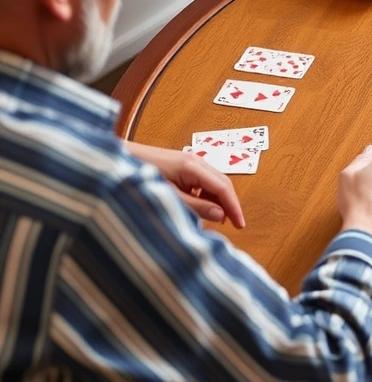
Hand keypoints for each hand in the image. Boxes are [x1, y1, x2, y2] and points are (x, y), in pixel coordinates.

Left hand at [123, 141, 244, 227]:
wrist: (117, 160)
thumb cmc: (138, 176)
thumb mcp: (168, 196)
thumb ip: (195, 206)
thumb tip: (221, 215)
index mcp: (193, 166)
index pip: (223, 187)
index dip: (234, 207)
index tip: (240, 224)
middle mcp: (196, 160)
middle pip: (222, 183)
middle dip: (229, 204)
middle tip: (234, 224)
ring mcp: (190, 161)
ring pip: (213, 182)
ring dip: (217, 200)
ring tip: (214, 219)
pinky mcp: (183, 165)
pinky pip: (202, 181)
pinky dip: (205, 196)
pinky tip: (199, 208)